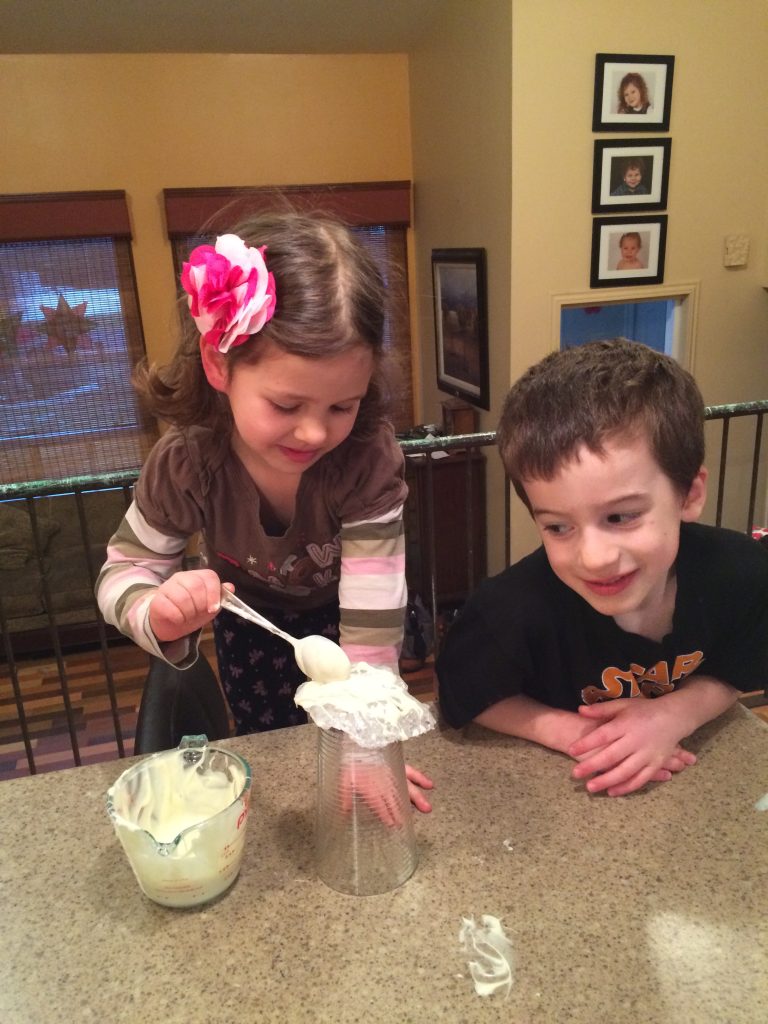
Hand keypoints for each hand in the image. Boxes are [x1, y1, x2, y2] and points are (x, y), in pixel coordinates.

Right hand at [148, 570, 230, 642]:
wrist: (170, 624)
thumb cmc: (192, 612)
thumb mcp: (209, 606)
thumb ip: (220, 596)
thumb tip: (230, 587)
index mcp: (197, 576)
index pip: (209, 576)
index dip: (213, 593)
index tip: (212, 608)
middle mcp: (182, 577)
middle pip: (196, 586)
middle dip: (200, 605)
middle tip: (197, 614)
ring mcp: (167, 586)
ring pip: (183, 597)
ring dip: (189, 613)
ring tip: (187, 617)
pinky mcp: (157, 600)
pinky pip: (170, 608)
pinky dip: (178, 618)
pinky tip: (178, 619)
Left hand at [338, 760, 433, 826]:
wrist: (359, 741)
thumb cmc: (351, 762)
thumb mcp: (344, 780)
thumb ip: (345, 797)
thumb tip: (343, 814)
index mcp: (372, 788)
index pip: (381, 806)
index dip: (387, 816)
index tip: (393, 825)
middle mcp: (385, 783)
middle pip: (396, 800)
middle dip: (402, 812)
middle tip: (407, 823)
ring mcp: (394, 774)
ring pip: (408, 788)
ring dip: (417, 798)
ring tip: (427, 808)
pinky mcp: (398, 765)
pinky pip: (412, 772)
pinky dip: (420, 778)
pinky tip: (430, 785)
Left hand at [568, 698, 695, 796]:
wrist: (674, 717)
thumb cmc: (644, 710)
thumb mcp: (623, 705)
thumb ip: (602, 710)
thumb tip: (580, 710)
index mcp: (626, 724)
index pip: (603, 735)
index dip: (586, 743)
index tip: (571, 750)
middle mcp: (636, 740)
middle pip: (612, 756)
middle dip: (593, 766)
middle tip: (575, 774)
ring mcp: (647, 754)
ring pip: (625, 771)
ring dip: (607, 781)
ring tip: (590, 787)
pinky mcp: (656, 764)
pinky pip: (640, 779)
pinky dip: (626, 787)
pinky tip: (612, 792)